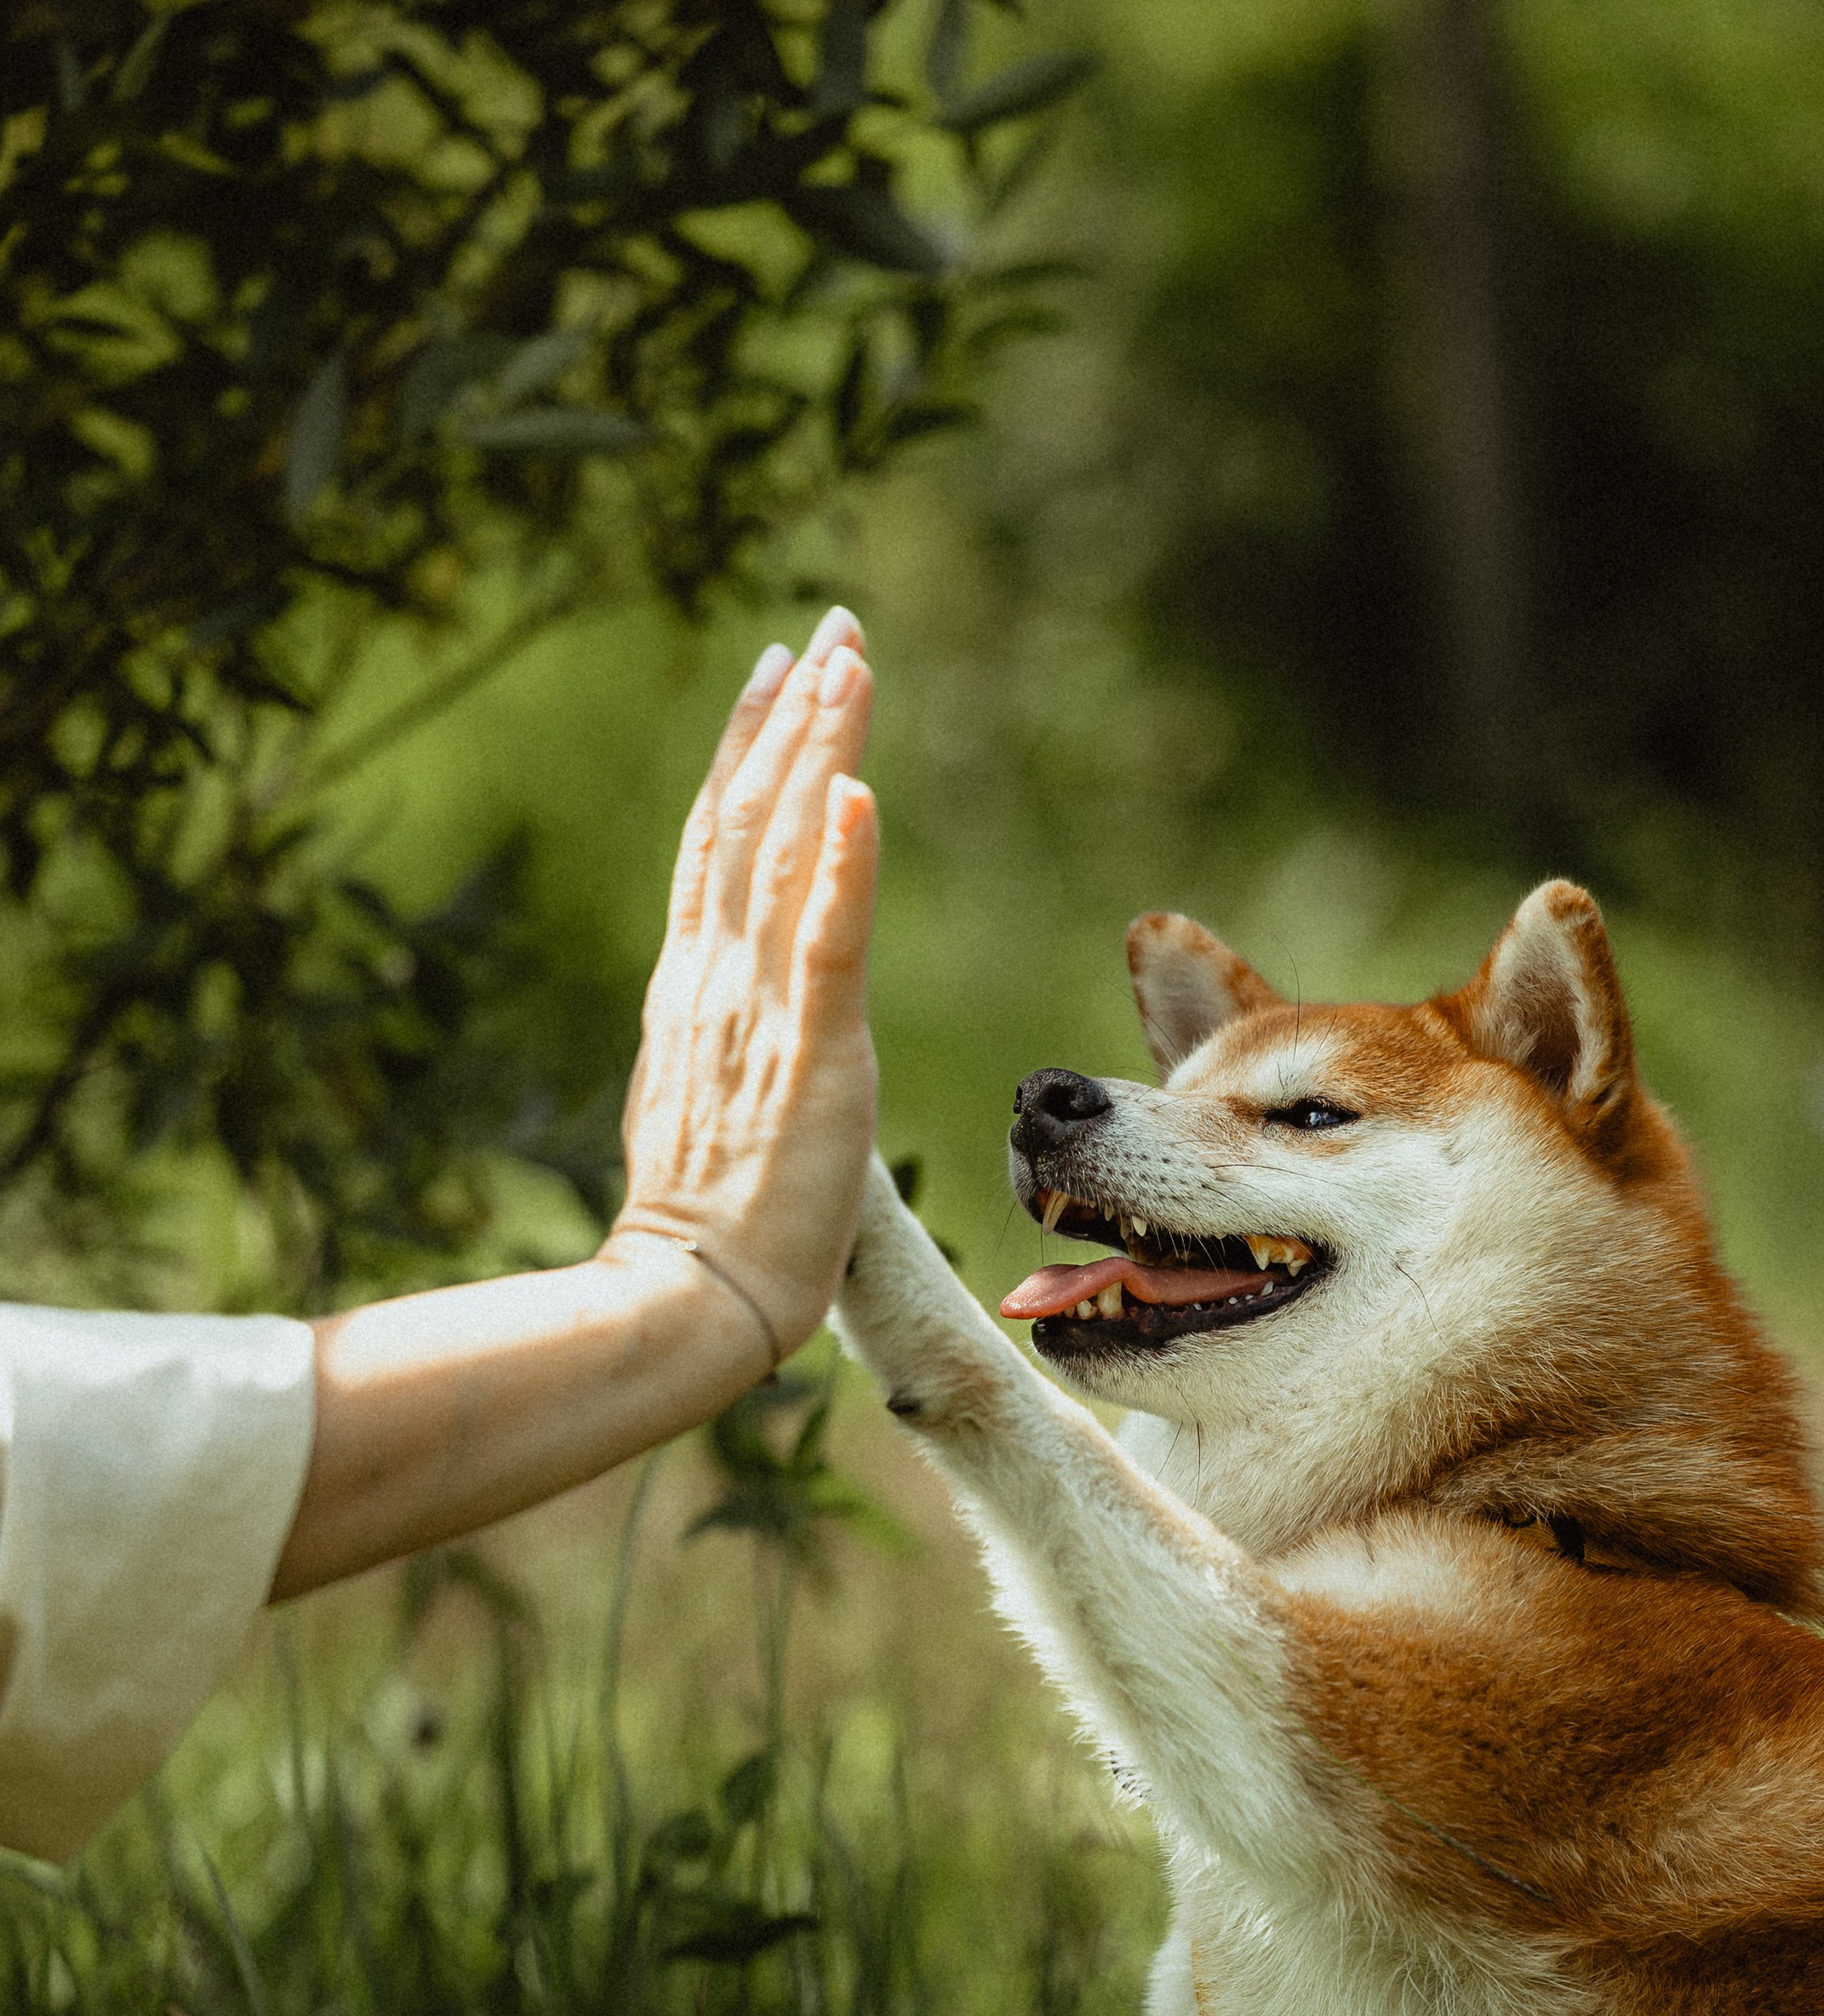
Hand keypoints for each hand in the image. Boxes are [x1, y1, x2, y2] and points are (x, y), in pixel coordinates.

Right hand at [605, 605, 880, 1364]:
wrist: (685, 1299)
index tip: (778, 675)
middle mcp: (714, 981)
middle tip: (832, 630)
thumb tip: (740, 1034)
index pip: (717, 847)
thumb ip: (727, 1052)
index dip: (747, 754)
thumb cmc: (704, 1234)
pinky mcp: (809, 1054)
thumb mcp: (709, 1111)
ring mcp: (756, 1011)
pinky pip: (827, 940)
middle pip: (749, 819)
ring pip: (785, 852)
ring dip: (819, 751)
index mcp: (691, 993)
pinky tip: (860, 790)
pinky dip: (842, 862)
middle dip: (793, 718)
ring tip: (849, 664)